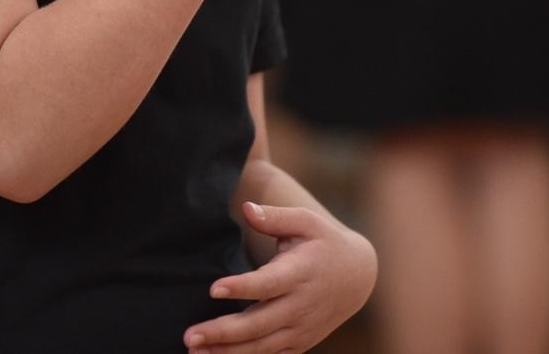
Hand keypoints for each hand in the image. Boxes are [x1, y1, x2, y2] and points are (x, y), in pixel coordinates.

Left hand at [185, 201, 376, 352]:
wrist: (358, 277)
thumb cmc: (325, 243)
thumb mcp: (307, 222)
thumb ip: (276, 217)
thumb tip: (246, 208)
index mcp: (300, 273)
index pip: (268, 284)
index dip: (242, 287)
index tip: (214, 288)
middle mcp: (300, 305)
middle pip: (258, 323)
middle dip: (223, 332)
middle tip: (190, 335)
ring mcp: (301, 329)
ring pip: (261, 347)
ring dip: (227, 352)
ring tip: (194, 351)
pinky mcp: (300, 343)